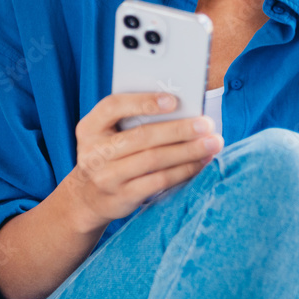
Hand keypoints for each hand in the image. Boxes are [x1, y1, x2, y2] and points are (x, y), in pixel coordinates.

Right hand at [63, 92, 223, 231]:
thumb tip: (183, 107)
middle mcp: (95, 152)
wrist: (86, 198)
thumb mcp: (108, 134)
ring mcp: (107, 177)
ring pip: (154, 160)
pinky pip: (158, 181)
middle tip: (207, 124)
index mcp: (90, 127)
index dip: (144, 102)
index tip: (174, 100)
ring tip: (212, 143)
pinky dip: (184, 171)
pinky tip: (201, 162)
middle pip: (142, 136)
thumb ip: (134, 119)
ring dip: (188, 151)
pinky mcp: (122, 197)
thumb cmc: (110, 154)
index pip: (113, 107)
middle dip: (179, 129)